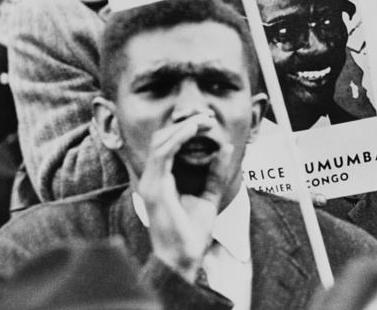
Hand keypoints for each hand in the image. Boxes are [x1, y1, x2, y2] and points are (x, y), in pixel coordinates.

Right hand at [138, 115, 235, 281]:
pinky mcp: (155, 188)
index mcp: (161, 181)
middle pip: (161, 138)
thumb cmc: (192, 234)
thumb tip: (226, 148)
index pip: (166, 145)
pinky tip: (193, 131)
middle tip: (206, 117)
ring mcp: (151, 183)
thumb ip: (215, 173)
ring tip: (203, 121)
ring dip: (183, 127)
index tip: (206, 122)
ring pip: (160, 142)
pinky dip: (178, 138)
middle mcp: (152, 179)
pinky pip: (162, 153)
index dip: (184, 129)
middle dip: (184, 124)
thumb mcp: (209, 196)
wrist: (184, 260)